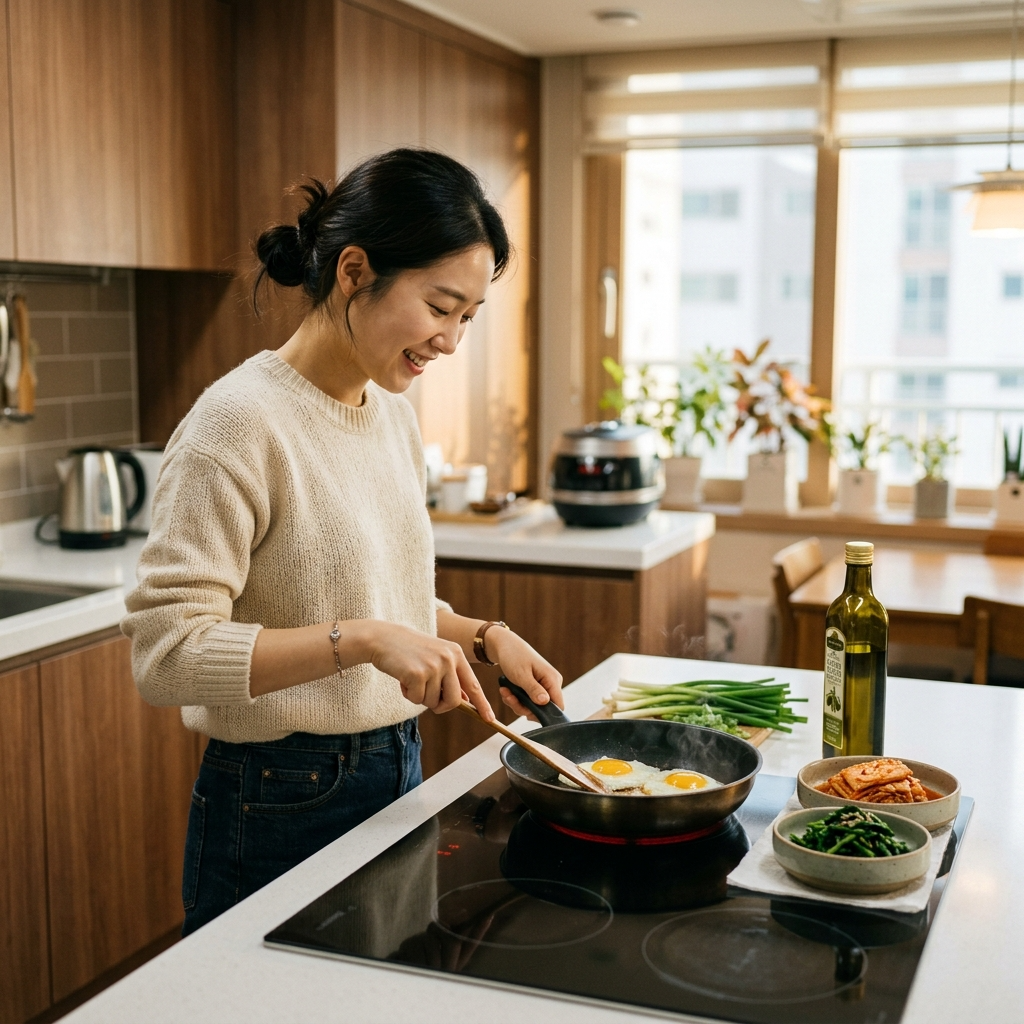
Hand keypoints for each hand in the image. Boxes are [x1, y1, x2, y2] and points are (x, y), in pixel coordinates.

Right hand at [367, 622, 493, 721]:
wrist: (384, 638)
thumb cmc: (410, 651)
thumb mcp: (436, 658)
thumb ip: (451, 677)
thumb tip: (466, 700)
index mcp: (456, 653)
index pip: (473, 684)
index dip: (482, 704)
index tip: (490, 719)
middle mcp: (448, 658)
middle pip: (454, 700)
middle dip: (440, 705)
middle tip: (426, 696)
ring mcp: (433, 666)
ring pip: (433, 702)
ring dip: (420, 697)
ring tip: (411, 679)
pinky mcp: (416, 674)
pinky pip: (416, 699)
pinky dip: (408, 694)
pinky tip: (403, 678)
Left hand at [486, 628, 563, 721]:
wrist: (505, 645)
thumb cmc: (514, 657)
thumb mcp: (521, 675)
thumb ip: (533, 690)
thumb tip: (545, 703)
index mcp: (552, 679)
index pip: (558, 706)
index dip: (544, 714)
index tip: (526, 713)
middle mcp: (551, 683)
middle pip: (543, 709)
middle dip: (523, 707)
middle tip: (509, 698)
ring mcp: (543, 685)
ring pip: (532, 706)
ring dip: (516, 702)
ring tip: (505, 692)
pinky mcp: (534, 687)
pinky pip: (527, 700)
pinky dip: (515, 698)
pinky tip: (506, 690)